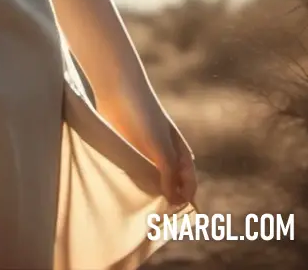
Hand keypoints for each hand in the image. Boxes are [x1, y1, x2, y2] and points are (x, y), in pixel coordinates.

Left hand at [96, 84, 197, 209]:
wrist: (119, 88)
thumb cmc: (144, 115)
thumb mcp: (160, 146)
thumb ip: (168, 173)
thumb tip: (173, 199)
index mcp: (181, 154)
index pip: (188, 187)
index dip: (183, 202)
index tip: (171, 217)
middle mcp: (166, 155)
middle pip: (170, 185)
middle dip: (165, 200)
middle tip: (154, 219)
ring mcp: (147, 152)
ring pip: (151, 180)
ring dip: (147, 191)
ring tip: (138, 208)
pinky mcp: (129, 148)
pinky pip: (134, 170)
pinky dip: (133, 181)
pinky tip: (125, 189)